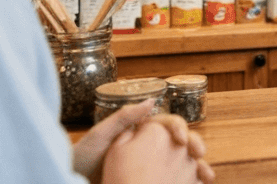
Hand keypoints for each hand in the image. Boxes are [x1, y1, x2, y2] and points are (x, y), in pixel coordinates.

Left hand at [74, 100, 213, 183]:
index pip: (169, 125)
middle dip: (196, 147)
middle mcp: (149, 147)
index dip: (180, 129)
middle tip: (200, 157)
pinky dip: (188, 182)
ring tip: (207, 177)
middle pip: (181, 143)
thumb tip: (152, 100)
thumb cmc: (81, 157)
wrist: (69, 178)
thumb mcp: (100, 134)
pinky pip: (173, 179)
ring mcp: (151, 165)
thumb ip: (124, 117)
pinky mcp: (150, 179)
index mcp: (141, 131)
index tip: (182, 142)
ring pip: (181, 163)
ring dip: (198, 168)